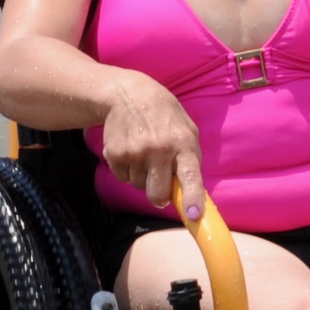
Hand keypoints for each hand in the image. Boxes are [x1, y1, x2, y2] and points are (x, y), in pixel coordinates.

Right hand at [98, 76, 205, 222]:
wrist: (127, 94)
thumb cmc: (163, 116)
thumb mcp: (186, 129)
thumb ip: (190, 159)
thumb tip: (192, 194)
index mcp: (183, 143)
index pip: (190, 175)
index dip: (192, 198)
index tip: (193, 215)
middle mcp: (159, 149)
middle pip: (158, 195)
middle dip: (159, 194)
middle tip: (159, 178)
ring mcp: (135, 152)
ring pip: (139, 187)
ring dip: (142, 177)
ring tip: (144, 152)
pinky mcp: (115, 154)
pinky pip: (123, 178)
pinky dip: (127, 170)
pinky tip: (131, 150)